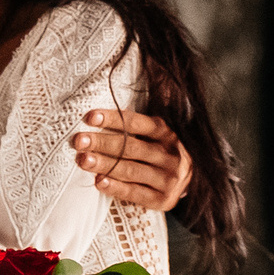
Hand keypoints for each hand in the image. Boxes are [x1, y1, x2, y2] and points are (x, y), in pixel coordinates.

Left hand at [72, 108, 193, 213]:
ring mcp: (167, 178)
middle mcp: (169, 154)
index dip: (112, 119)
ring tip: (82, 159)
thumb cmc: (165, 151)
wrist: (195, 182)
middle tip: (78, 140)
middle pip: (130, 147)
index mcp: (166, 133)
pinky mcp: (162, 200)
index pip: (137, 123)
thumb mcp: (161, 131)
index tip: (89, 117)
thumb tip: (143, 74)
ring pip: (130, 169)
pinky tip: (98, 182)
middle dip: (102, 142)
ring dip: (104, 164)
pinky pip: (135, 193)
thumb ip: (144, 115)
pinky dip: (116, 188)